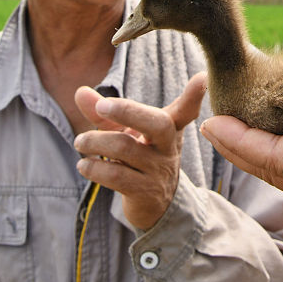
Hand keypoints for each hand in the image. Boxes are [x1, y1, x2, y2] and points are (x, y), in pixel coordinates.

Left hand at [74, 72, 207, 229]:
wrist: (155, 205)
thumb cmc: (140, 157)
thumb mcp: (126, 132)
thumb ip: (104, 113)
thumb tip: (80, 91)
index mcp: (170, 127)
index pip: (186, 109)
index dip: (194, 95)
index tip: (202, 77)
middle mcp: (169, 147)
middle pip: (157, 124)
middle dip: (128, 111)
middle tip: (101, 106)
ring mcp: (159, 171)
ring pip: (125, 148)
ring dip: (95, 141)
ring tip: (80, 142)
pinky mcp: (145, 193)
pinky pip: (116, 175)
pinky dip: (94, 167)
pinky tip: (84, 165)